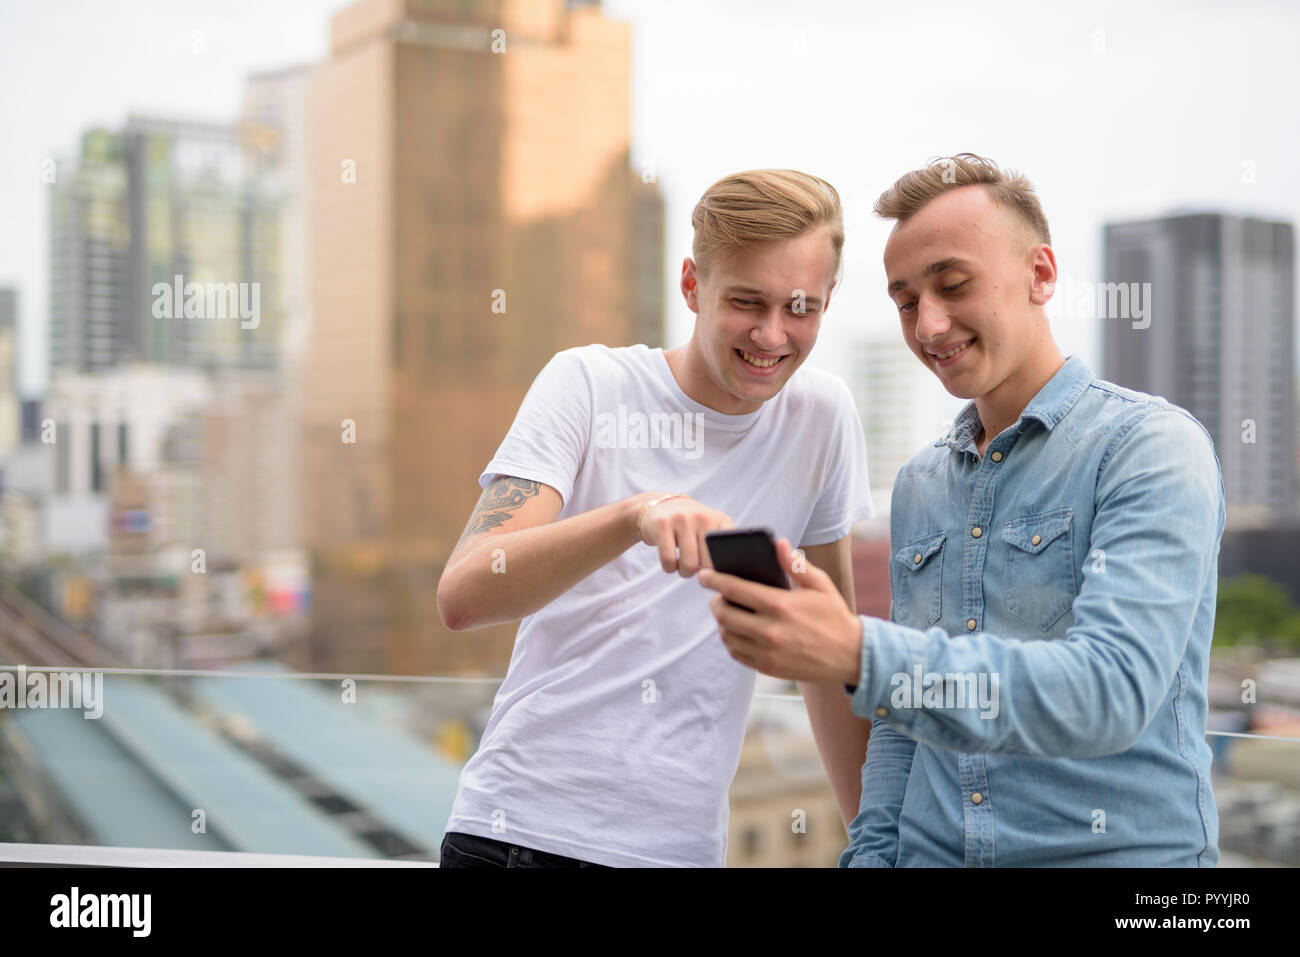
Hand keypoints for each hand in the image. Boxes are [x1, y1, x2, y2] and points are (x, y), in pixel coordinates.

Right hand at [637, 494, 734, 576]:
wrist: (662, 505)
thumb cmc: (691, 527)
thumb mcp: (711, 529)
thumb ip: (723, 547)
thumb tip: (725, 575)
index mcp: (720, 521)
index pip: (732, 548)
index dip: (726, 567)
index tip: (719, 573)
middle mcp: (703, 517)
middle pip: (709, 563)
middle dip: (703, 574)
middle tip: (697, 568)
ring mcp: (683, 519)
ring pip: (689, 564)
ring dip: (685, 572)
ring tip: (683, 567)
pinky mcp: (663, 525)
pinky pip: (669, 560)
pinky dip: (669, 568)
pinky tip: (670, 563)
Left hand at [697, 537, 862, 683]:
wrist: (850, 656)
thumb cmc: (834, 615)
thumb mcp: (820, 584)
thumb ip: (795, 563)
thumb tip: (777, 543)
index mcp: (780, 605)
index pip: (735, 589)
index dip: (714, 580)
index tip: (703, 575)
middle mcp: (770, 630)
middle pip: (724, 614)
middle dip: (716, 601)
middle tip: (718, 596)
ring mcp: (767, 652)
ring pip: (727, 635)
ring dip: (722, 623)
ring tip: (728, 613)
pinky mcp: (768, 667)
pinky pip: (737, 653)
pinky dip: (732, 641)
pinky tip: (738, 632)